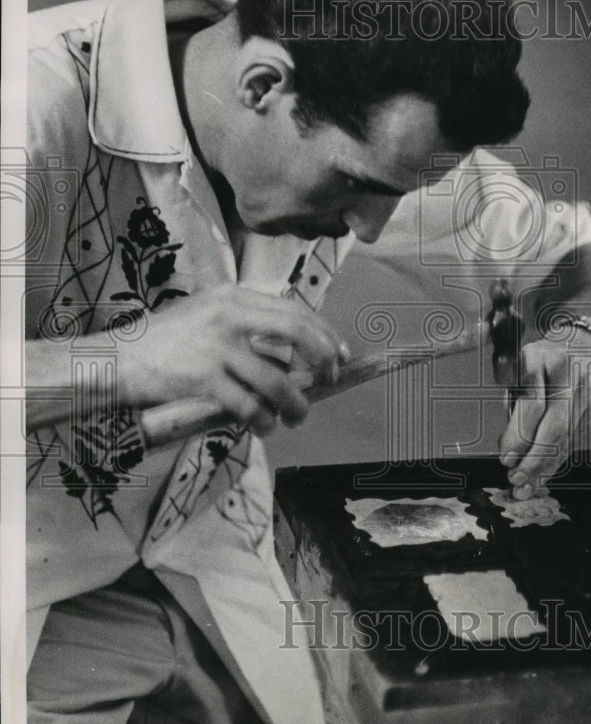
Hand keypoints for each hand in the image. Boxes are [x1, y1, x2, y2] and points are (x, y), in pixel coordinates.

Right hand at [118, 285, 349, 434]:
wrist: (116, 358)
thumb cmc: (164, 341)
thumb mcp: (205, 313)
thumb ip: (244, 321)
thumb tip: (290, 349)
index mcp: (233, 296)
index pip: (295, 309)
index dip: (325, 333)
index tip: (340, 354)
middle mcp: (229, 315)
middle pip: (297, 333)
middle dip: (323, 360)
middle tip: (329, 381)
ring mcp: (217, 347)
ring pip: (277, 380)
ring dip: (296, 404)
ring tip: (298, 418)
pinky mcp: (204, 379)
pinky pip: (249, 406)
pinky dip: (263, 421)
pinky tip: (264, 426)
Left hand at [498, 331, 590, 498]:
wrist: (587, 341)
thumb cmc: (548, 353)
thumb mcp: (523, 362)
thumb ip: (517, 397)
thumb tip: (511, 441)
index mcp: (546, 361)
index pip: (534, 406)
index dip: (519, 436)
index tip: (506, 457)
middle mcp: (572, 379)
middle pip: (555, 428)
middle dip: (534, 459)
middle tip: (516, 480)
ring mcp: (590, 396)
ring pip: (567, 439)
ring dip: (546, 466)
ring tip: (527, 487)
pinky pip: (575, 439)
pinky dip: (559, 459)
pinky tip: (545, 474)